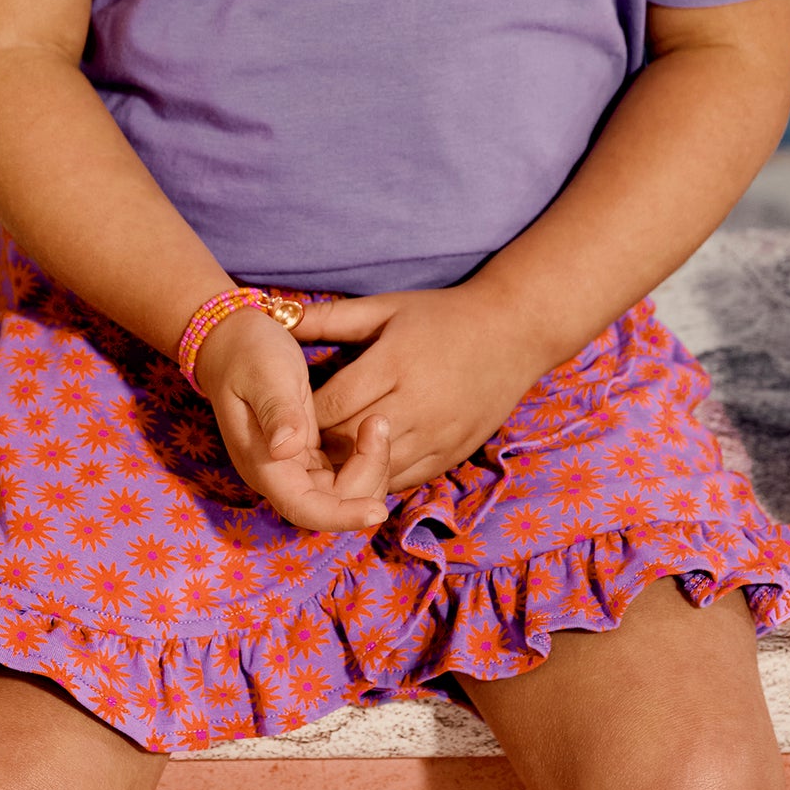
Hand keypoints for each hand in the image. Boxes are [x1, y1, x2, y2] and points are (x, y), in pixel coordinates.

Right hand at [193, 308, 392, 534]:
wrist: (232, 341)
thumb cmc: (246, 353)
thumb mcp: (263, 375)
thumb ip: (277, 411)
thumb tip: (286, 448)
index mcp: (264, 465)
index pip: (304, 509)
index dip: (342, 517)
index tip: (377, 511)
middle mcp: (279, 475)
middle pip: (333, 505)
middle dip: (368, 476)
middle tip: (379, 423)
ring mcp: (295, 467)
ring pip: (345, 493)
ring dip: (371, 467)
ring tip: (377, 421)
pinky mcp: (309, 454)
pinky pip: (345, 473)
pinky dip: (366, 458)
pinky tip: (371, 427)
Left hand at [294, 288, 544, 495]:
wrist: (514, 333)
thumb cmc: (442, 316)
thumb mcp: (386, 309)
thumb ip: (330, 317)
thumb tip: (276, 315)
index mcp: (395, 364)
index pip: (331, 405)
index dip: (302, 416)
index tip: (285, 415)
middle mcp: (416, 404)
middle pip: (348, 441)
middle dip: (317, 445)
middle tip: (294, 443)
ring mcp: (438, 434)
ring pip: (374, 468)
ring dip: (345, 467)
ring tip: (321, 459)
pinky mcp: (453, 454)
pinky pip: (404, 480)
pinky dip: (377, 477)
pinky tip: (359, 467)